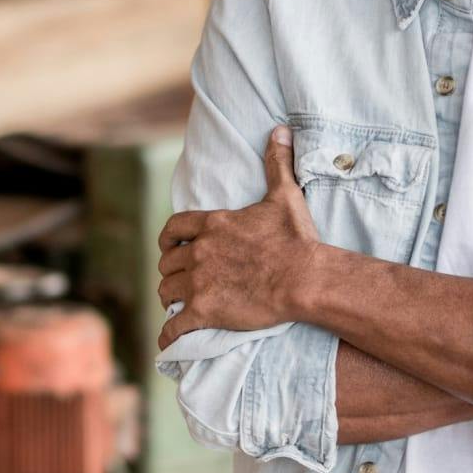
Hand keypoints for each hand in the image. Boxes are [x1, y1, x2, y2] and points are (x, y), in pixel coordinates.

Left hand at [156, 126, 321, 351]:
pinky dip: (170, 335)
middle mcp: (200, 251)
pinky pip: (176, 326)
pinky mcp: (206, 310)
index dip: (168, 240)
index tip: (169, 248)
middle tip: (180, 281)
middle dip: (172, 272)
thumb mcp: (285, 195)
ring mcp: (200, 282)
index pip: (174, 229)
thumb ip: (277, 162)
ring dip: (170, 299)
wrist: (305, 278)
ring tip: (179, 306)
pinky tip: (170, 342)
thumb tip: (280, 130)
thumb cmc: (296, 239)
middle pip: (168, 264)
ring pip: (167, 292)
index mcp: (213, 224)